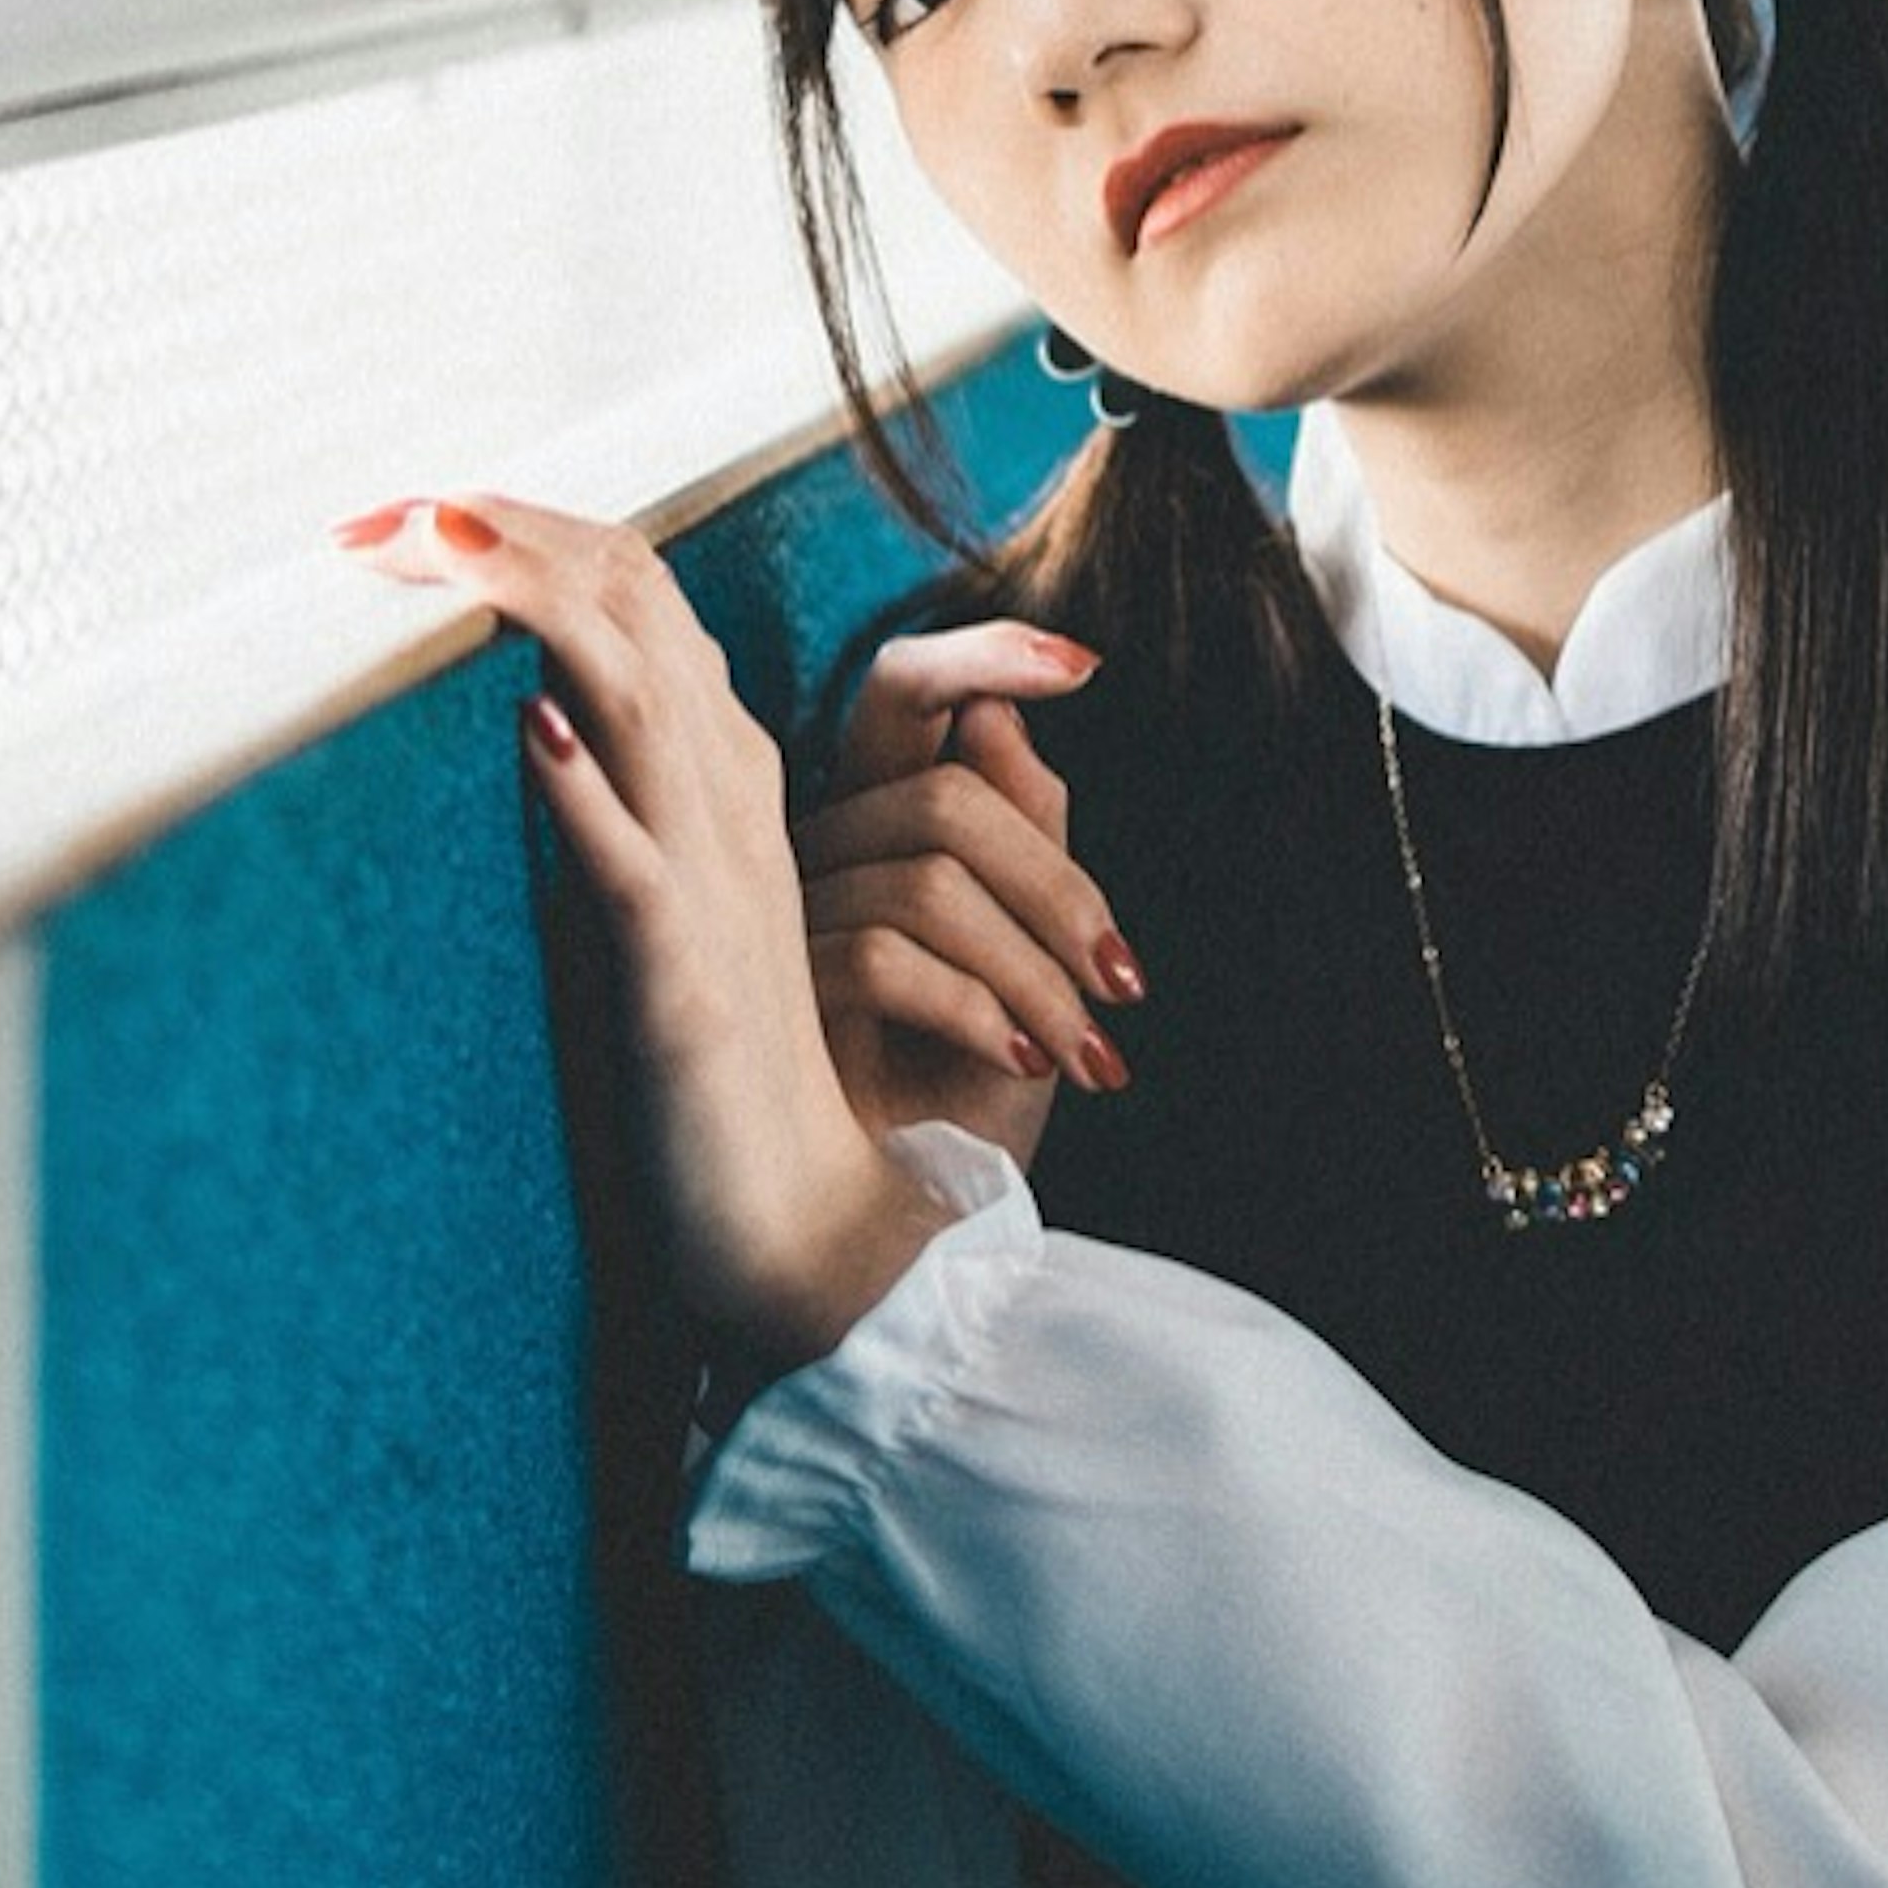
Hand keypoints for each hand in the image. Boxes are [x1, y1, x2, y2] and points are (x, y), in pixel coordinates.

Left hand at [338, 492, 948, 1367]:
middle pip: (637, 605)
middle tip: (381, 513)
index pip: (636, 587)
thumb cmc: (710, 1067)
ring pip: (644, 700)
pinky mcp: (683, 983)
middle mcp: (729, 802)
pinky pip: (638, 869)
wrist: (796, 1226)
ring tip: (442, 542)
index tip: (406, 514)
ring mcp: (712, 887)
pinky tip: (530, 730)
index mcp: (724, 770)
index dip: (524, 529)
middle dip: (506, 535)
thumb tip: (533, 707)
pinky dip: (587, 793)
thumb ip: (624, 792)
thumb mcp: (665, 893)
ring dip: (538, 608)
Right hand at [795, 623, 1141, 1171]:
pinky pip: (883, 958)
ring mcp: (778, 921)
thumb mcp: (1036, 957)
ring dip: (1037, 974)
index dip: (981, 655)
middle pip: (944, 797)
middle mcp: (817, 853)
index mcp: (877, 821)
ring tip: (1086, 1054)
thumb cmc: (971, 1092)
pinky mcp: (763, 995)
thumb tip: (1001, 719)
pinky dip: (982, 1011)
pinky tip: (1023, 1066)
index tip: (1084, 666)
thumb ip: (1025, 832)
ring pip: (926, 879)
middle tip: (1123, 985)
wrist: (917, 1232)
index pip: (901, 692)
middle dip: (1060, 890)